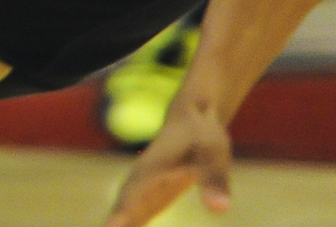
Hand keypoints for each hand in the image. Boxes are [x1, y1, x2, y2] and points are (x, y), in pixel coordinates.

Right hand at [105, 100, 232, 225]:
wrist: (192, 119)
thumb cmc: (202, 134)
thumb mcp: (214, 153)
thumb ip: (215, 179)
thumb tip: (220, 209)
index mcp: (154, 166)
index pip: (136, 191)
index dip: (124, 210)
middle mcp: (144, 176)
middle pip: (125, 202)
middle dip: (115, 220)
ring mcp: (146, 184)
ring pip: (128, 207)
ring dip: (120, 222)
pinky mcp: (153, 192)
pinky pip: (137, 210)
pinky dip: (130, 221)